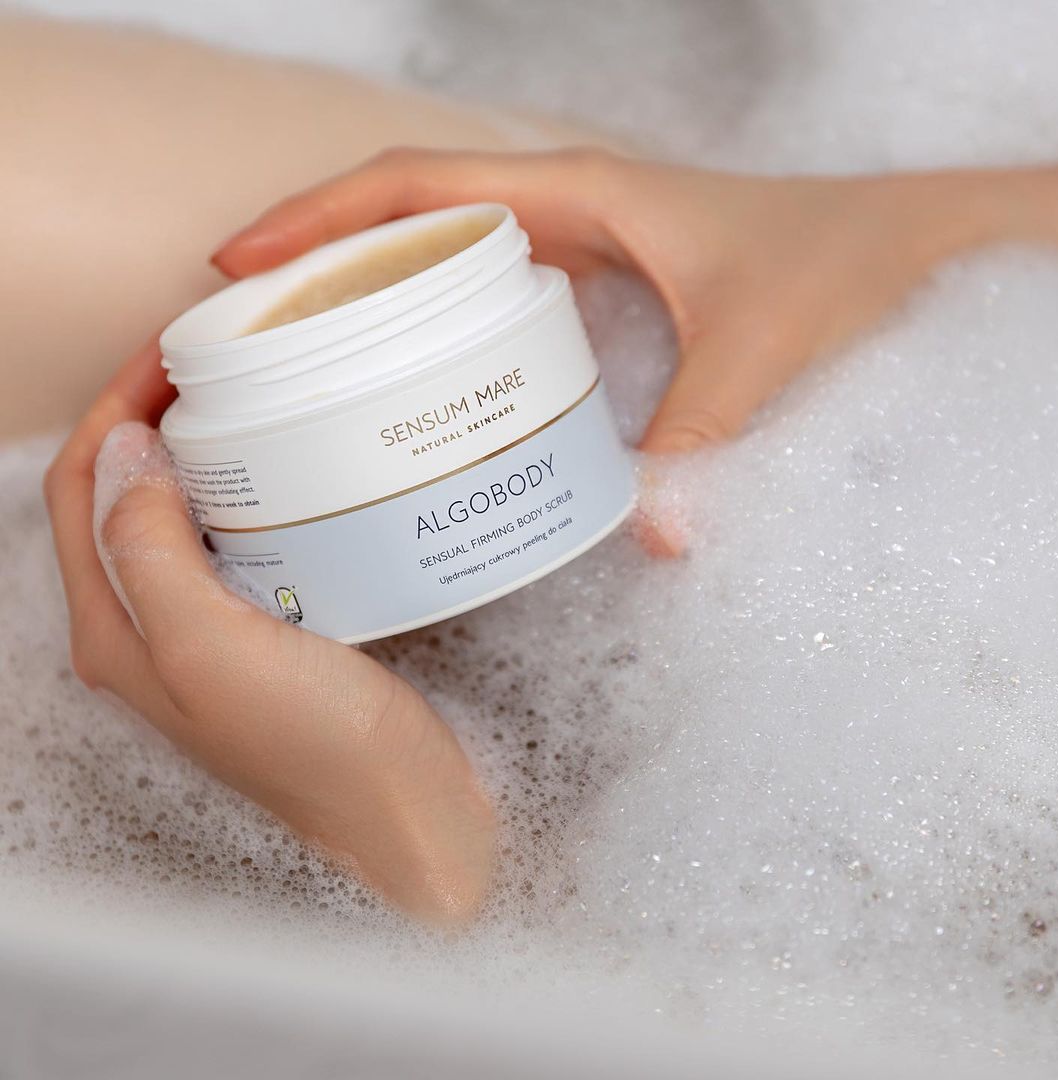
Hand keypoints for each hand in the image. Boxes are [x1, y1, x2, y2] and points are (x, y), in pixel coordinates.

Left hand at [44, 340, 494, 925]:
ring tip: (251, 404)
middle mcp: (151, 632)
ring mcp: (212, 634)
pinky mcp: (270, 634)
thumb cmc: (315, 749)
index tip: (171, 352)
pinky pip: (240, 545)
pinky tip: (296, 478)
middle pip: (122, 498)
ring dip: (203, 454)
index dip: (112, 409)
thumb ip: (149, 552)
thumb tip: (124, 451)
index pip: (79, 491)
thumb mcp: (211, 648)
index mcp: (115, 634)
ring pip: (183, 518)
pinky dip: (253, 496)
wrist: (405, 813)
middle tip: (215, 364)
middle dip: (152, 420)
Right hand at [211, 149, 1057, 451]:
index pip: (416, 185)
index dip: (318, 220)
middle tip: (255, 344)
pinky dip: (447, 328)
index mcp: (581, 194)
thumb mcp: (764, 346)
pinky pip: (501, 296)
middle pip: (410, 220)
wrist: (907, 247)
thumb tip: (652, 540)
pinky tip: (429, 394)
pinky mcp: (607, 291)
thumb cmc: (842, 261)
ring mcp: (585, 250)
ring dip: (378, 300)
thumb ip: (704, 438)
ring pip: (451, 258)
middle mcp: (571, 212)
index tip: (241, 267)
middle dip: (323, 267)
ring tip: (313, 373)